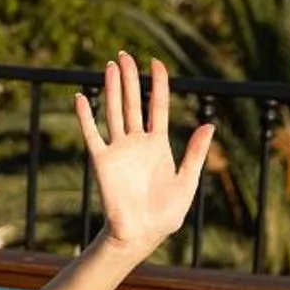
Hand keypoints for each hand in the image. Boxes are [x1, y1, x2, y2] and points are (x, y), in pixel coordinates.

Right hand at [75, 52, 213, 259]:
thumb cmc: (166, 213)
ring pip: (114, 112)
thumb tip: (209, 124)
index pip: (157, 106)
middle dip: (130, 78)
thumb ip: (195, 153)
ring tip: (109, 65)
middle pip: (133, 102)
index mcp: (158, 144)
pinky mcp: (103, 162)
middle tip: (125, 54)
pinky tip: (81, 98)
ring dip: (111, 89)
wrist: (141, 234)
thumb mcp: (187, 181)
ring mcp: (119, 150)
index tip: (156, 62)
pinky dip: (86, 117)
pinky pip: (92, 135)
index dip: (158, 83)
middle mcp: (137, 142)